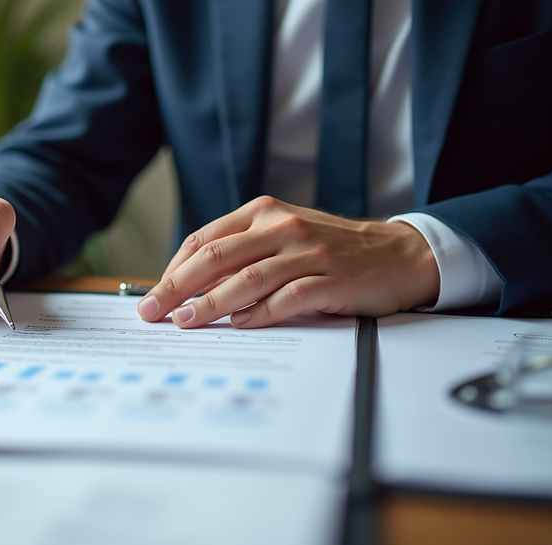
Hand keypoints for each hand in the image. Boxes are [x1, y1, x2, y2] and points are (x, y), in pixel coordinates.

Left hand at [137, 196, 438, 328]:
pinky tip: (240, 324)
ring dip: (211, 303)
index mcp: (264, 212)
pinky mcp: (332, 280)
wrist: (398, 254)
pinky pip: (287, 297)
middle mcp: (283, 227)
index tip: (153, 295)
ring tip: (187, 321)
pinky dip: (259, 313)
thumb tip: (188, 289)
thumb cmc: (331, 251)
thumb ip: (241, 255)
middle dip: (178, 286)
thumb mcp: (282, 238)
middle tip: (154, 311)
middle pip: (217, 257)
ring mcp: (309, 252)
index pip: (204, 239)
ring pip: (247, 277)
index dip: (173, 269)